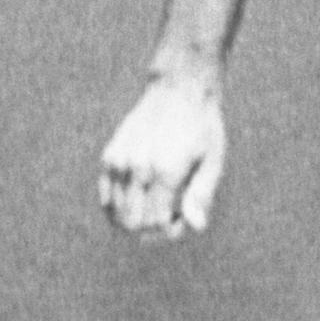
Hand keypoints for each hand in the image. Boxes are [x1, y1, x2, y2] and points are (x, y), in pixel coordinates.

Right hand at [97, 73, 226, 240]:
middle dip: (153, 230)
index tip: (183, 218)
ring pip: (117, 215)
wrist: (179, 89)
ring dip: (137, 219)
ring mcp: (119, 161)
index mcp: (165, 171)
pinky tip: (139, 198)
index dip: (171, 231)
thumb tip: (195, 227)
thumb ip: (201, 196)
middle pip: (134, 224)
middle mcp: (137, 167)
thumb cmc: (202, 128)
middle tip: (171, 213)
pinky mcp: (110, 157)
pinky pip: (106, 199)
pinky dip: (120, 208)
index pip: (157, 224)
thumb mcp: (212, 161)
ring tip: (157, 202)